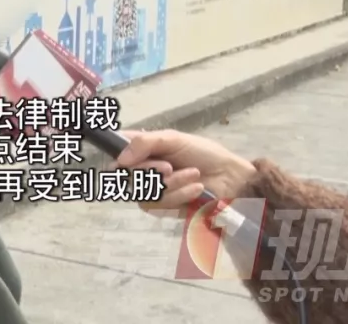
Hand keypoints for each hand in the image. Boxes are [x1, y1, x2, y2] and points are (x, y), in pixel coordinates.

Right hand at [116, 130, 256, 214]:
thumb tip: (120, 159)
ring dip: (171, 183)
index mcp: (143, 148)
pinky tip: (195, 189)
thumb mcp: (174, 139)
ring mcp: (151, 189)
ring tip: (193, 175)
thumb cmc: (205, 154)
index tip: (123, 160)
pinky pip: (157, 203)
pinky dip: (178, 194)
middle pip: (125, 174)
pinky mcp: (162, 207)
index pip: (117, 150)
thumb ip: (145, 143)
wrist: (230, 179)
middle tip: (169, 166)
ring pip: (143, 190)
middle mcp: (143, 168)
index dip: (116, 155)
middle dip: (149, 170)